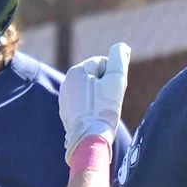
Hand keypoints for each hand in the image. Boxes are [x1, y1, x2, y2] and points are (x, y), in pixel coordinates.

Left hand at [58, 42, 129, 157]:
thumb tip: (121, 47)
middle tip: (109, 103)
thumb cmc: (104, 109)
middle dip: (106, 86)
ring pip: (91, 91)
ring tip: (102, 111)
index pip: (104, 63)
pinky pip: (85, 105)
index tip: (113, 91)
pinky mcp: (67, 113)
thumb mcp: (116, 80)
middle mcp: (66, 83)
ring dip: (100, 98)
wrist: (89, 140)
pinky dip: (92, 109)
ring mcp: (65, 99)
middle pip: (97, 77)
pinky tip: (95, 118)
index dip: (114, 76)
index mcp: (76, 71)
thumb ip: (119, 59)